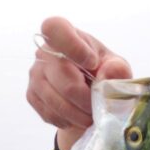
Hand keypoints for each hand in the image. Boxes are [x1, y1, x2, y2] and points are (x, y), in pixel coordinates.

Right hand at [27, 17, 131, 149]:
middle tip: (98, 108)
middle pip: (62, 78)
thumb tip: (107, 75)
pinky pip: (48, 113)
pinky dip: (67, 121)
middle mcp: (45, 52)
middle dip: (85, 100)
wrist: (89, 93)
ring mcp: (35, 73)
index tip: (92, 63)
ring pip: (54, 100)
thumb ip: (117, 69)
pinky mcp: (32, 95)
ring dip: (77, 115)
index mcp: (67, 35)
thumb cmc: (103, 73)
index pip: (55, 29)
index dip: (73, 47)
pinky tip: (77, 117)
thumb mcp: (117, 67)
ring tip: (91, 117)